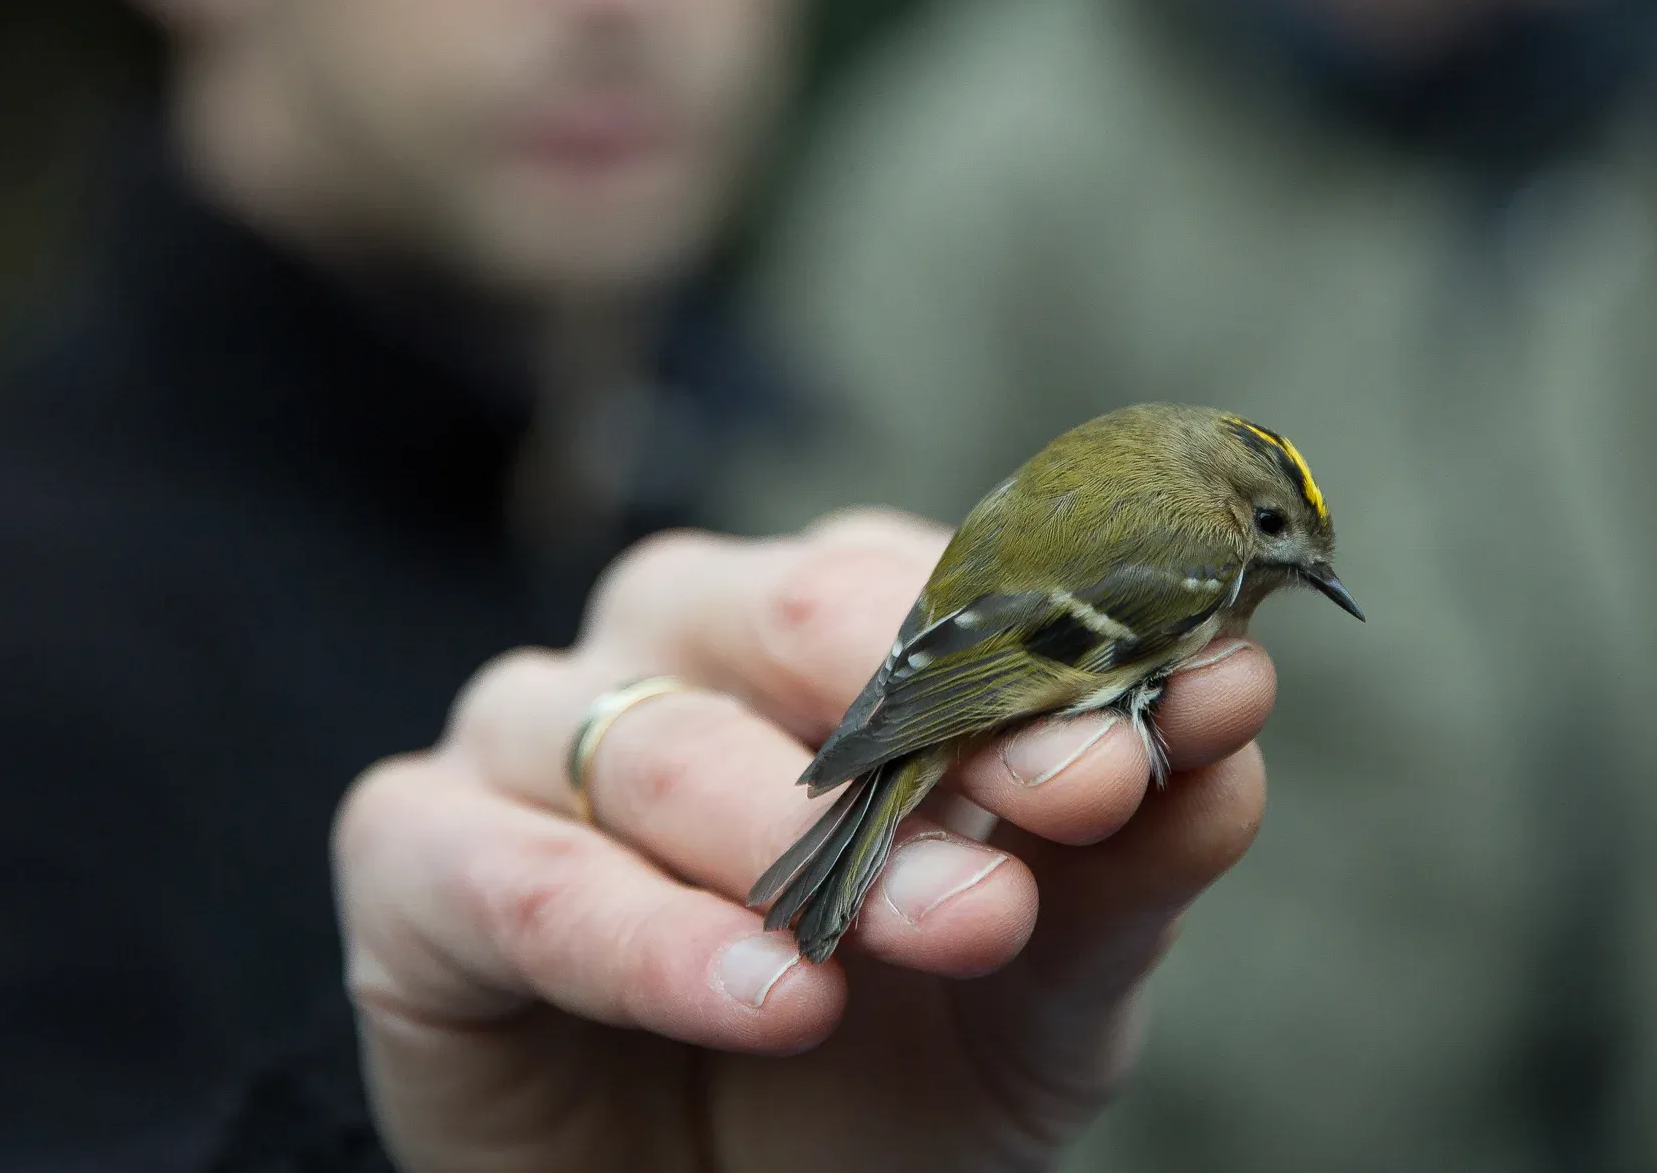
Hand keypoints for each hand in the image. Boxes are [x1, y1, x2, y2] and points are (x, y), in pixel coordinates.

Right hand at [333, 510, 1274, 1172]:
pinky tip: (759, 1001)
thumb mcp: (1041, 988)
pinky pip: (508, 868)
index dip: (1052, 656)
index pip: (944, 585)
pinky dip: (635, 933)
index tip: (1156, 743)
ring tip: (894, 953)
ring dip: (786, 842)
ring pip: (649, 731)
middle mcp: (680, 638)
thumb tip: (1243, 705)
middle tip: (1024, 855)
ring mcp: (537, 732)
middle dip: (927, 736)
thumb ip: (1130, 852)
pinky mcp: (414, 850)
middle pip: (793, 617)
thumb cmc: (886, 1072)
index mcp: (833, 626)